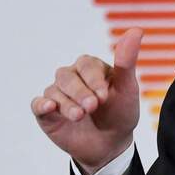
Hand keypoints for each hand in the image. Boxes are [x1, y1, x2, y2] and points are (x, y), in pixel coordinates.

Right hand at [32, 27, 142, 174]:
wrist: (111, 144)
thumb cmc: (120, 113)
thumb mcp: (127, 89)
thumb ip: (127, 61)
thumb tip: (136, 30)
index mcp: (90, 68)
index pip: (85, 65)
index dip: (93, 79)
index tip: (104, 96)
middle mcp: (71, 78)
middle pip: (67, 77)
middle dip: (80, 92)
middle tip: (92, 107)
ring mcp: (58, 94)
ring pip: (54, 91)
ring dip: (67, 103)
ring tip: (79, 116)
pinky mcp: (46, 113)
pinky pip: (37, 104)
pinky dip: (41, 105)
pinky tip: (50, 107)